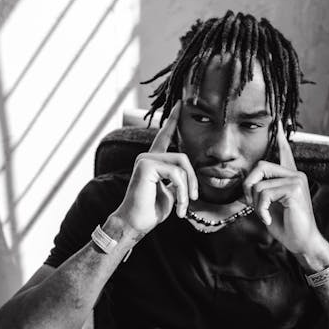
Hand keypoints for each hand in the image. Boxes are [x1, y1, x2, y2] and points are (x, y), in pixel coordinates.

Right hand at [112, 101, 198, 234]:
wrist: (135, 224)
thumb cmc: (150, 212)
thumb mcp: (170, 193)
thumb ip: (178, 180)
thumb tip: (189, 175)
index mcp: (153, 162)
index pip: (164, 137)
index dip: (171, 121)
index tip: (179, 105)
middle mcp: (147, 157)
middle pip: (183, 157)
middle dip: (193, 180)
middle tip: (193, 200)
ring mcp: (145, 160)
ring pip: (181, 165)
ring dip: (187, 189)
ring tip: (183, 207)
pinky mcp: (145, 166)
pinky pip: (175, 173)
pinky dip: (182, 192)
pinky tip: (178, 207)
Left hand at [243, 122, 328, 262]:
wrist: (302, 242)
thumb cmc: (286, 225)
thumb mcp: (269, 206)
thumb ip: (260, 191)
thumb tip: (246, 183)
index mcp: (290, 177)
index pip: (284, 152)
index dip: (281, 137)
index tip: (278, 121)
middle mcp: (295, 174)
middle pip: (260, 166)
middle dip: (248, 186)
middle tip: (252, 204)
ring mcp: (296, 180)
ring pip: (259, 184)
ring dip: (255, 204)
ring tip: (264, 215)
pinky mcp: (294, 189)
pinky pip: (264, 193)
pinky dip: (260, 209)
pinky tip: (269, 219)